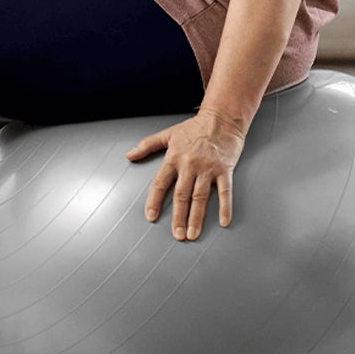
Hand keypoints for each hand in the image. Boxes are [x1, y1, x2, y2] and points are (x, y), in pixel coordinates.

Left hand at [126, 111, 246, 240]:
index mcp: (174, 158)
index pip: (160, 183)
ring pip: (200, 197)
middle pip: (181, 195)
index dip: (154, 201)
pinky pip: (225, 191)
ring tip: (193, 234)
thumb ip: (147, 145)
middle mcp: (189, 165)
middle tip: (177, 235)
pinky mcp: (224, 170)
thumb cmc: (194, 127)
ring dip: (197, 217)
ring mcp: (208, 169)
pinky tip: (223, 221)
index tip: (151, 217)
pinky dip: (225, 207)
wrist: (221, 118)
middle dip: (178, 217)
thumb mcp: (168, 134)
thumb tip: (129, 154)